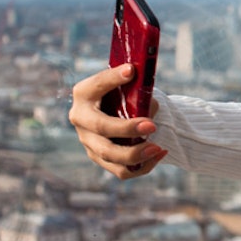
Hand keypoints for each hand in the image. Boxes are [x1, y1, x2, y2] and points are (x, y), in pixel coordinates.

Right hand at [69, 64, 164, 179]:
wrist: (116, 110)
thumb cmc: (123, 94)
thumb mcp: (127, 87)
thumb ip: (136, 91)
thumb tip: (150, 107)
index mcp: (84, 94)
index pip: (96, 85)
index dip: (112, 79)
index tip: (131, 70)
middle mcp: (81, 118)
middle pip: (101, 127)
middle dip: (126, 128)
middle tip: (152, 126)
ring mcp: (88, 141)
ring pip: (109, 154)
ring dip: (135, 154)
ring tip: (158, 148)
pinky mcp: (99, 158)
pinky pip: (120, 170)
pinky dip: (142, 166)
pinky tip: (159, 155)